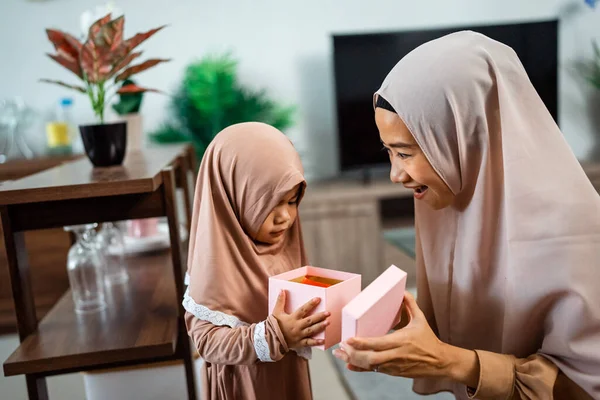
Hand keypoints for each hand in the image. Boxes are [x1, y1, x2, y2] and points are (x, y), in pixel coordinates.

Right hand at [272, 290, 329, 348]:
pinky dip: (316, 342)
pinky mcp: (300, 343)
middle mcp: (297, 326)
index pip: (303, 309)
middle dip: (320, 316)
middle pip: (310, 320)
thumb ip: (280, 301)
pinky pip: (309, 342)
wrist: (271, 339)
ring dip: (320, 327)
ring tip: (328, 322)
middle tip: (328, 313)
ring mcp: (299, 335)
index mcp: (292, 318)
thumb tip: (281, 290)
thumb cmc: (274, 325)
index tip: (318, 299)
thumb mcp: (276, 311)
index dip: (310, 304)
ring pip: (311, 330)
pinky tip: (323, 340)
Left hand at [333, 292, 454, 378]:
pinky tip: (349, 364)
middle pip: (371, 358)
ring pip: (370, 366)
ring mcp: (394, 365)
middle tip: (340, 347)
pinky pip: (374, 371)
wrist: (440, 362)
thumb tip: (403, 291)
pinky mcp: (393, 372)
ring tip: (340, 355)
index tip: (349, 339)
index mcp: (402, 340)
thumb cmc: (428, 339)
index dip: (362, 343)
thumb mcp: (420, 320)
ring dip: (353, 361)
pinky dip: (360, 368)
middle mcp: (396, 355)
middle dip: (353, 354)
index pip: (378, 343)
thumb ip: (411, 305)